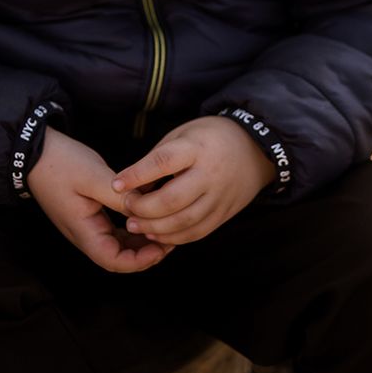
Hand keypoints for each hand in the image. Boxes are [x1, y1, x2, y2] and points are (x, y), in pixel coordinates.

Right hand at [27, 126, 172, 272]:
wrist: (32, 151)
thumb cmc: (60, 163)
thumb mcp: (93, 177)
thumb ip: (120, 196)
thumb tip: (146, 209)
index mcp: (83, 231)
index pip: (114, 262)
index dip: (140, 261)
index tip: (161, 246)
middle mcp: (84, 234)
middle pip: (118, 258)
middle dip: (145, 253)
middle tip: (170, 237)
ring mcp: (85, 225)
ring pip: (118, 245)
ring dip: (139, 241)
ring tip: (162, 226)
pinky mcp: (88, 215)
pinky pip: (113, 230)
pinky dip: (131, 227)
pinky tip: (146, 213)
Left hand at [110, 116, 275, 244]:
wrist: (255, 148)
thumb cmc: (208, 138)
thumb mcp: (182, 134)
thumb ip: (157, 159)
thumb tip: (131, 188)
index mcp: (197, 148)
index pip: (163, 162)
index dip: (136, 175)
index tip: (116, 185)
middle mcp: (211, 174)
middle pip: (172, 199)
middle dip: (143, 209)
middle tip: (126, 209)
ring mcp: (220, 196)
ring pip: (185, 221)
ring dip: (155, 228)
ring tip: (135, 225)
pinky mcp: (225, 213)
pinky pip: (198, 232)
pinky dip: (174, 237)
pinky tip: (157, 234)